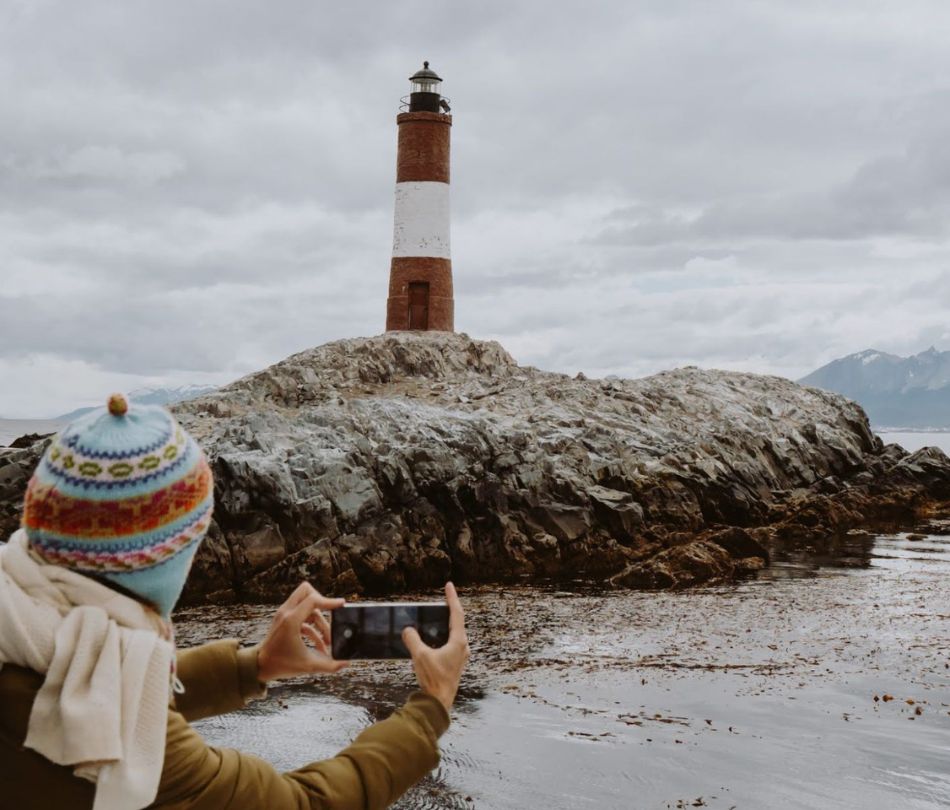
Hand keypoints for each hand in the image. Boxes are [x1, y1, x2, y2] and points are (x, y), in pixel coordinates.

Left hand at [256, 582, 347, 681]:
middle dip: (322, 601)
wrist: (259, 666)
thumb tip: (346, 663)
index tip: (341, 605)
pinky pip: (302, 615)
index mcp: (291, 620)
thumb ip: (329, 665)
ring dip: (320, 620)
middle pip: (306, 590)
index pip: (313, 599)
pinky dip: (312, 627)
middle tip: (330, 615)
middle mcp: (286, 612)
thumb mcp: (308, 666)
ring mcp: (284, 614)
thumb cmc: (280, 665)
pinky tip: (320, 645)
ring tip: (328, 641)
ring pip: (307, 604)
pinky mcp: (284, 619)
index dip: (329, 601)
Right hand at [402, 582, 469, 711]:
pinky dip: (444, 635)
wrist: (438, 703)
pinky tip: (434, 638)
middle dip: (450, 609)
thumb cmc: (433, 679)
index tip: (449, 585)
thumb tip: (408, 630)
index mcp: (458, 642)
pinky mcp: (455, 663)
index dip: (452, 598)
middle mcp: (462, 647)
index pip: (457, 613)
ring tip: (438, 615)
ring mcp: (460, 656)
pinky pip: (451, 643)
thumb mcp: (420, 656)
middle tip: (444, 598)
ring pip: (454, 633)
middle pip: (458, 622)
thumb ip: (413, 640)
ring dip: (447, 623)